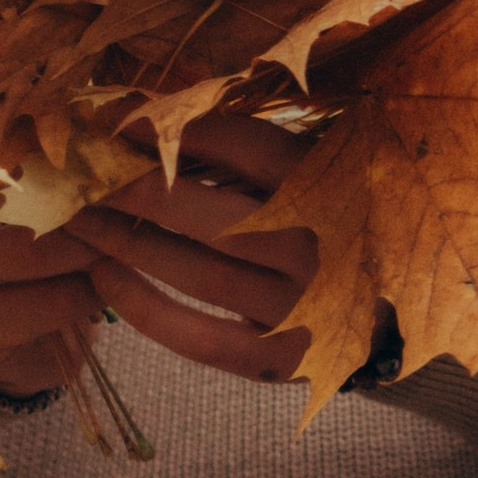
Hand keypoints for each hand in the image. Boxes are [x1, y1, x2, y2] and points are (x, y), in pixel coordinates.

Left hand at [65, 112, 318, 383]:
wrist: (394, 314)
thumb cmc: (343, 222)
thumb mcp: (320, 170)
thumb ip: (255, 150)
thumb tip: (157, 117)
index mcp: (334, 187)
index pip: (242, 146)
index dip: (174, 132)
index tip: (122, 125)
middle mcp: (319, 246)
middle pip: (207, 211)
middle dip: (133, 191)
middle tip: (85, 179)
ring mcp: (302, 309)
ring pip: (196, 273)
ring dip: (127, 246)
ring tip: (84, 225)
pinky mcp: (281, 360)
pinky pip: (199, 338)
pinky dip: (145, 309)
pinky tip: (108, 280)